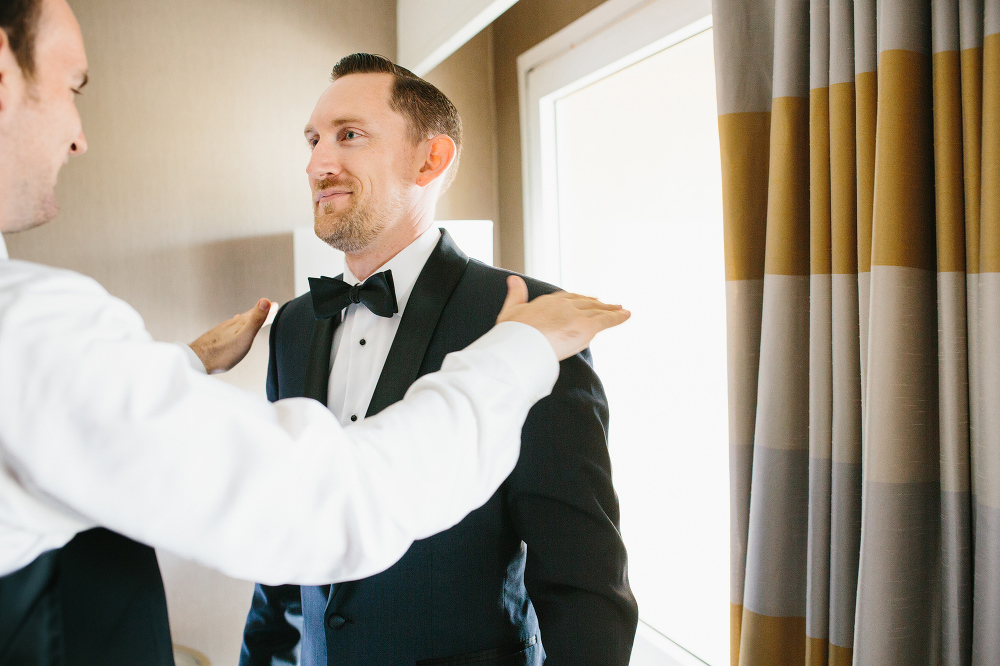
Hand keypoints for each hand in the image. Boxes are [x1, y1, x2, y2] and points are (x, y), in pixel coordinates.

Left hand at [189, 298, 272, 373]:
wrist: (196, 360)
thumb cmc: (222, 353)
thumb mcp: (244, 337)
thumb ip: (255, 320)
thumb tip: (265, 300)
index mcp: (240, 323)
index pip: (258, 313)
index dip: (268, 310)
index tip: (276, 305)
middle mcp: (232, 324)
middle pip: (250, 316)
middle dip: (260, 313)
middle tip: (270, 309)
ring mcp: (223, 329)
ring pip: (240, 321)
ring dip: (249, 318)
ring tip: (254, 317)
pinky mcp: (217, 337)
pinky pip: (231, 327)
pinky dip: (238, 325)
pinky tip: (234, 329)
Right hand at [496, 276, 629, 360]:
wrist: (520, 345)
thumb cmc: (512, 333)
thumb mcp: (510, 310)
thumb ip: (516, 294)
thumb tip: (513, 279)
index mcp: (549, 301)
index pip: (568, 298)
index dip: (578, 299)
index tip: (585, 299)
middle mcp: (565, 304)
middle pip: (586, 302)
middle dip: (597, 303)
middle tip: (607, 304)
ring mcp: (577, 315)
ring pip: (598, 310)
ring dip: (611, 309)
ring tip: (621, 309)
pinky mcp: (587, 327)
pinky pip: (607, 320)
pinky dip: (619, 317)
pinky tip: (627, 315)